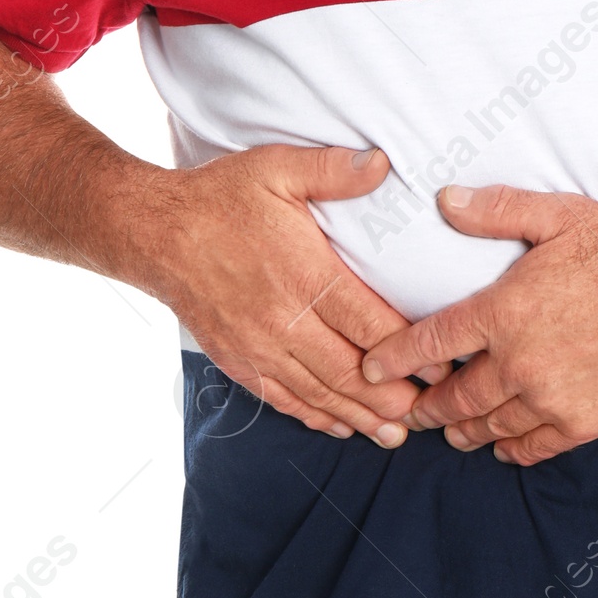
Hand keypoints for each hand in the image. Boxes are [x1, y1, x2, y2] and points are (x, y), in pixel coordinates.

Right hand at [149, 144, 444, 445]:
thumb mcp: (277, 168)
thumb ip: (333, 170)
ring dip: (360, 417)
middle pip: (349, 370)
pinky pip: (283, 398)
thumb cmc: (221, 198)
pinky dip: (316, 417)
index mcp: (303, 273)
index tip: (442, 364)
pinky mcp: (238, 361)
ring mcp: (258, 346)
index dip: (409, 349)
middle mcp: (282, 319)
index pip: (368, 322)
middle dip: (393, 397)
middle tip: (430, 410)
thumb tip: (382, 164)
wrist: (155, 233)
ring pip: (319, 392)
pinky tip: (341, 426)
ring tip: (396, 433)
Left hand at [360, 183, 597, 463]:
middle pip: (452, 397)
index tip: (371, 369)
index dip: (393, 359)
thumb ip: (497, 210)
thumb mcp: (560, 216)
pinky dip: (509, 448)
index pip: (430, 344)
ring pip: (488, 426)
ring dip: (462, 430)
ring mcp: (551, 399)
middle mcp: (520, 363)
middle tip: (407, 411)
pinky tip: (501, 444)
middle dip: (424, 407)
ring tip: (449, 430)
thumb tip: (442, 200)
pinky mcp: (582, 423)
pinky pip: (532, 447)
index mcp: (504, 311)